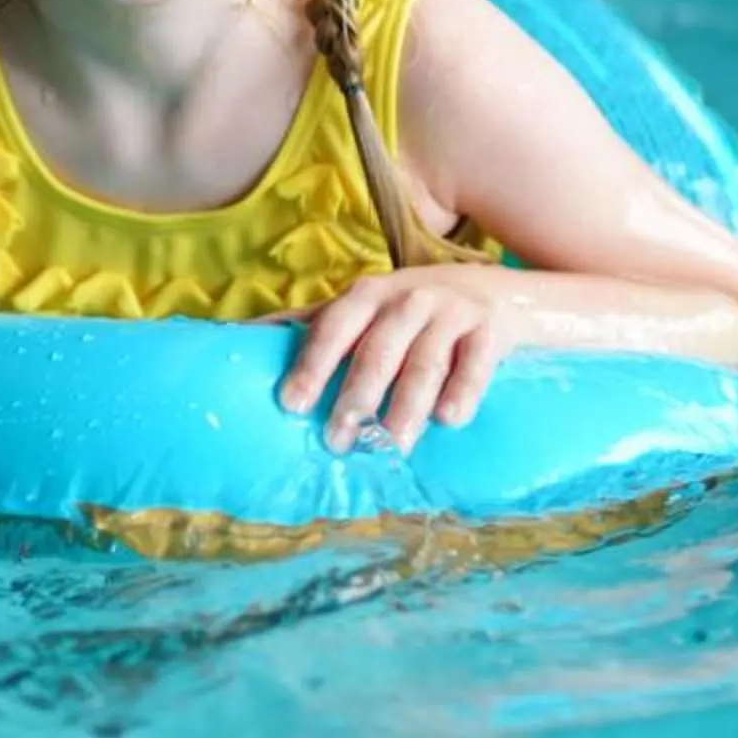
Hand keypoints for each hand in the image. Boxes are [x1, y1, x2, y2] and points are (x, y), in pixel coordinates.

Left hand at [267, 266, 527, 453]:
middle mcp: (408, 299)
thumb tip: (240, 337)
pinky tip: (449, 420)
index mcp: (368, 296)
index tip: (291, 403)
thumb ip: (313, 323)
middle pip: (377, 352)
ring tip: (391, 446)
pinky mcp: (491, 332)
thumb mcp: (365, 307)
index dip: (312, 364)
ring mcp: (451, 314)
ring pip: (424, 363)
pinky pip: (476, 363)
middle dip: (356, 397)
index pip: (334, 328)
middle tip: (338, 440)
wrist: (496, 291)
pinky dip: (463, 390)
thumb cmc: (413, 308)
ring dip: (405, 406)